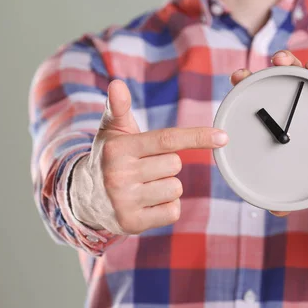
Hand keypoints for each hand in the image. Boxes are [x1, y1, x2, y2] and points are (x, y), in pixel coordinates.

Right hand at [70, 80, 228, 234]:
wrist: (84, 198)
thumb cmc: (109, 157)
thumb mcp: (112, 131)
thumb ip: (119, 107)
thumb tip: (117, 84)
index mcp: (118, 149)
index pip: (167, 140)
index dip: (197, 137)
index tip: (223, 137)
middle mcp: (118, 175)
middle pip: (175, 165)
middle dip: (165, 164)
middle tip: (143, 167)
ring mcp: (124, 201)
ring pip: (175, 188)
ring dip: (166, 187)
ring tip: (142, 186)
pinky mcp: (132, 224)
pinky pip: (173, 210)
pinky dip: (166, 206)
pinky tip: (146, 203)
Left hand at [230, 50, 307, 216]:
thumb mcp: (297, 186)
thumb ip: (286, 196)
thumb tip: (274, 210)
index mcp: (284, 118)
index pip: (265, 93)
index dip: (251, 81)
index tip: (238, 76)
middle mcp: (307, 108)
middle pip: (295, 76)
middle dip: (286, 62)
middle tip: (278, 59)